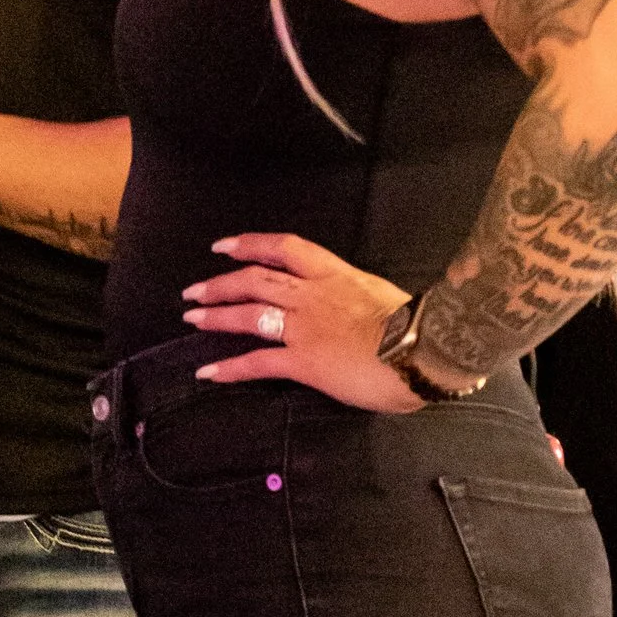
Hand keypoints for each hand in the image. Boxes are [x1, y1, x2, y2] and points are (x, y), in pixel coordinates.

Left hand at [184, 233, 417, 411]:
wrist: (424, 350)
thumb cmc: (416, 325)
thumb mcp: (382, 295)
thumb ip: (357, 296)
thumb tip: (352, 306)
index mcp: (334, 275)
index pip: (284, 248)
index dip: (250, 244)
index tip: (225, 246)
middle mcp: (312, 296)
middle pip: (255, 279)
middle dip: (220, 283)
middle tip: (194, 290)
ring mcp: (305, 328)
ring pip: (249, 315)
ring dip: (217, 316)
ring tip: (193, 319)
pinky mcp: (304, 362)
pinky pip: (258, 363)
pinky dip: (230, 367)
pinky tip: (209, 372)